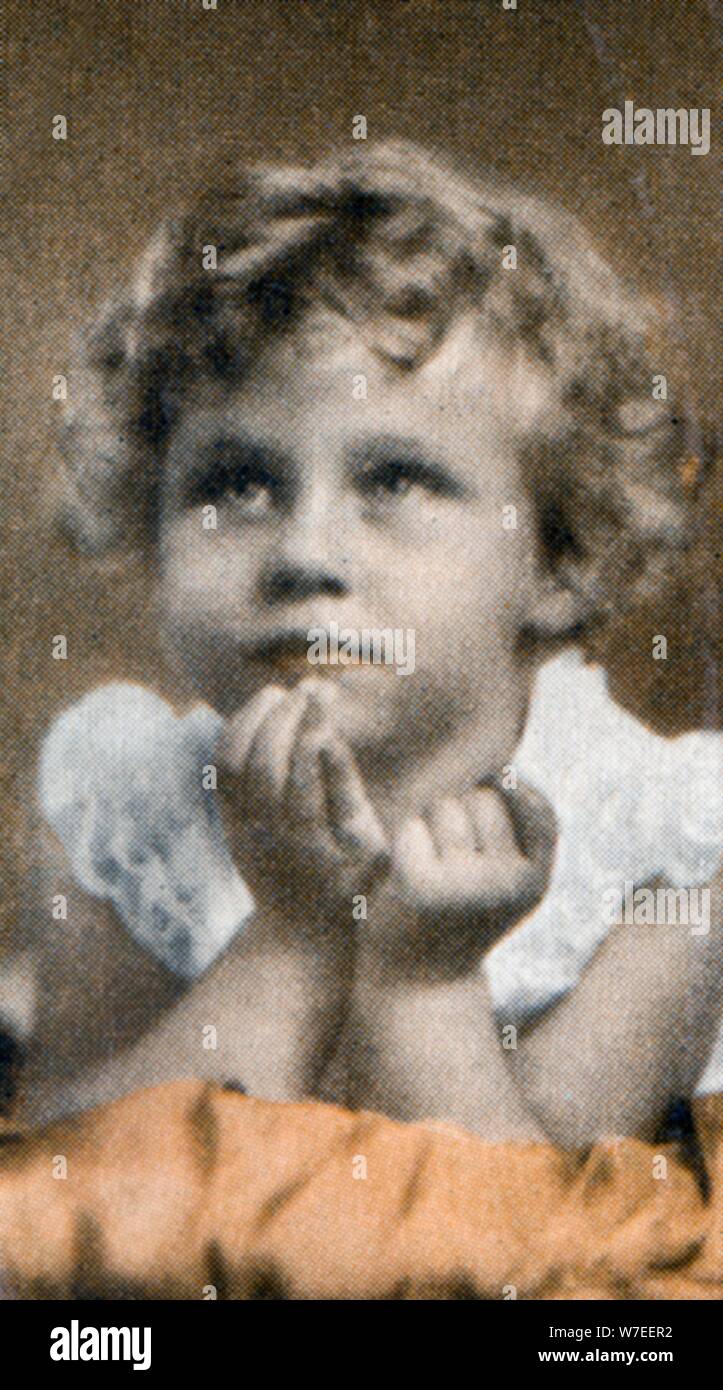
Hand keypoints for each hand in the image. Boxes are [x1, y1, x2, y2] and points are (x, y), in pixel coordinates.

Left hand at [215, 680, 389, 925]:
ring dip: (252, 722)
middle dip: (284, 719)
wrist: (299, 928)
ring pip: (234, 765)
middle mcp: (268, 835)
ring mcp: (242, 829)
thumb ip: (349, 793)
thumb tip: (328, 740)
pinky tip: (257, 713)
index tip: (323, 694)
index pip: (303, 778)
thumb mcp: (369, 848)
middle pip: (263, 766)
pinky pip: (220, 771)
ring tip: (278, 693)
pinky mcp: (228, 822)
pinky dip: (232, 736)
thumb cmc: (348, 882)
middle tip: (308, 686)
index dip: (310, 733)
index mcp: (310, 843)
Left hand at [368, 780, 556, 973]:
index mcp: (536, 884)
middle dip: (462, 809)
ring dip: (431, 821)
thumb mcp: (514, 881)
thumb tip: (505, 768)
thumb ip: (528, 828)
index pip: (538, 810)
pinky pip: (413, 827)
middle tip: (450, 860)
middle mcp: (507, 884)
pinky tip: (404, 877)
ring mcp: (464, 884)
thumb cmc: (466, 918)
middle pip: (485, 798)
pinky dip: (405, 841)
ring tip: (429, 868)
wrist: (419, 983)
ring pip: (447, 805)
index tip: (494, 794)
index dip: (516, 792)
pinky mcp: (420, 885)